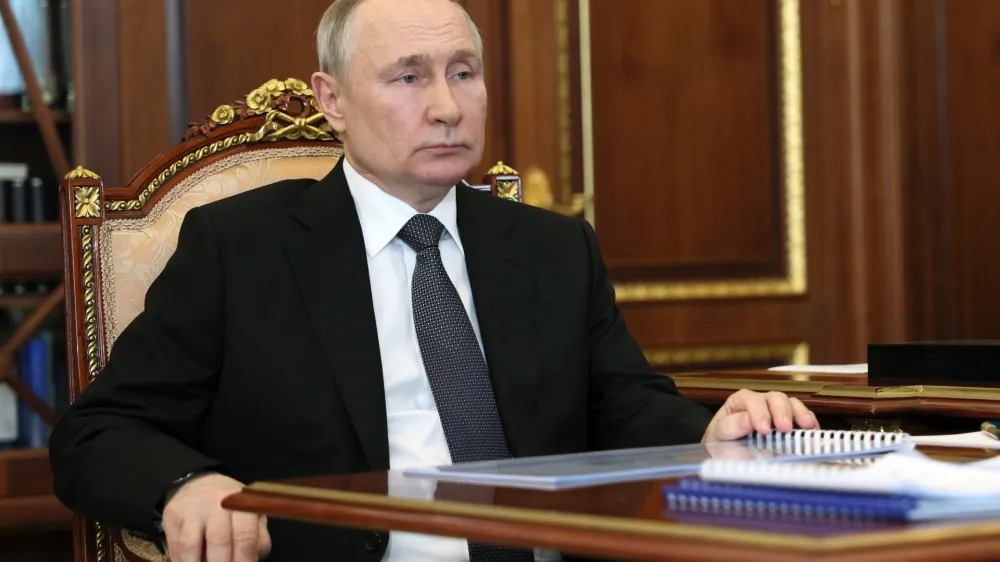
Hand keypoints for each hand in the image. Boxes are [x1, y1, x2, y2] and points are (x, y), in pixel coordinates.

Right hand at [162, 473, 270, 561]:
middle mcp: (216, 503)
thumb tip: (251, 561)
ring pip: (191, 545)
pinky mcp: (172, 515)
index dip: (244, 559)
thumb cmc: (230, 507)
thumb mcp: (251, 515)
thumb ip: (257, 538)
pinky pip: (175, 546)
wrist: (198, 484)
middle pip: (219, 540)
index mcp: (241, 503)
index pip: (245, 535)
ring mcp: (192, 509)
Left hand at [701, 389, 818, 442]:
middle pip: (775, 398)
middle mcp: (761, 402)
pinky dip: (809, 422)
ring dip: (800, 414)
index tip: (764, 429)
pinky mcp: (791, 422)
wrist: (728, 454)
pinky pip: (803, 416)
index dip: (759, 412)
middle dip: (782, 412)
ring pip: (791, 403)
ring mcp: (777, 411)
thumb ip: (730, 427)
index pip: (751, 400)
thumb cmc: (723, 444)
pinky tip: (812, 432)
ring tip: (806, 426)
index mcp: (740, 402)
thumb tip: (747, 420)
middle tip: (785, 428)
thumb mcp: (719, 436)